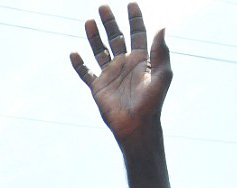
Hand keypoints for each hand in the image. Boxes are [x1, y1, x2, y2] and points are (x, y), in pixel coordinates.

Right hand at [71, 3, 170, 144]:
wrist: (137, 125)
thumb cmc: (153, 102)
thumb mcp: (162, 75)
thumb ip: (161, 52)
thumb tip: (161, 27)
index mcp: (140, 59)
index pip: (137, 33)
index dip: (135, 19)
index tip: (131, 4)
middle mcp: (124, 64)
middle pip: (116, 37)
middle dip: (110, 22)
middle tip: (103, 7)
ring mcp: (110, 75)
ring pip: (99, 50)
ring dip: (94, 37)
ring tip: (89, 21)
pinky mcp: (98, 88)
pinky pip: (86, 73)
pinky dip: (79, 64)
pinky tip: (74, 53)